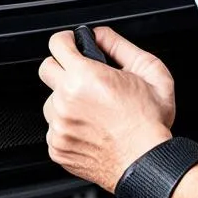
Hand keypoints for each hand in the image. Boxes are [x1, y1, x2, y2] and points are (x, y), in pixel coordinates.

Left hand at [39, 27, 174, 191]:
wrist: (146, 162)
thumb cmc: (150, 123)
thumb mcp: (151, 72)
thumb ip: (122, 46)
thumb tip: (101, 36)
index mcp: (85, 78)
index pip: (57, 44)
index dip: (67, 41)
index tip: (72, 45)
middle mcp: (66, 100)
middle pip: (46, 69)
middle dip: (63, 67)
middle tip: (82, 76)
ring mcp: (58, 126)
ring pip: (51, 101)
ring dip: (66, 101)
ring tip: (93, 110)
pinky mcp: (57, 147)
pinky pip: (55, 128)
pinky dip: (69, 127)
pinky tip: (91, 129)